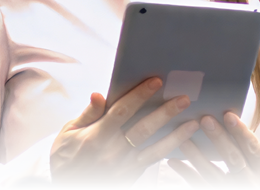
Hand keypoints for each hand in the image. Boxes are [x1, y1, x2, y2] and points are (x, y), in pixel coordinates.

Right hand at [51, 77, 199, 189]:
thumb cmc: (66, 157)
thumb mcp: (68, 133)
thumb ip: (88, 114)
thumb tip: (100, 95)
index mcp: (95, 137)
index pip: (121, 111)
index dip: (139, 95)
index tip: (156, 81)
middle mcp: (111, 153)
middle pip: (144, 128)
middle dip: (166, 112)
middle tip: (184, 98)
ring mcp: (123, 167)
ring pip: (155, 149)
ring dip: (176, 135)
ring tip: (193, 122)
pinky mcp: (130, 178)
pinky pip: (153, 162)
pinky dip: (169, 151)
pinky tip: (183, 142)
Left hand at [167, 112, 259, 189]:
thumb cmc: (257, 184)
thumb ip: (247, 151)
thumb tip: (225, 124)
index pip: (252, 147)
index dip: (240, 131)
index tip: (228, 115)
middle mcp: (249, 182)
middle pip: (233, 158)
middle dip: (219, 138)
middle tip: (205, 120)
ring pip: (212, 173)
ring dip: (196, 155)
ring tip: (183, 139)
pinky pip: (199, 186)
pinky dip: (186, 173)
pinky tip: (174, 161)